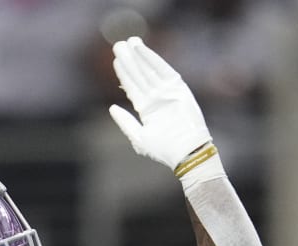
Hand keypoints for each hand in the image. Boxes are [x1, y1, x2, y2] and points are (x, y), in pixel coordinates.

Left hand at [107, 37, 213, 174]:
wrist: (185, 151)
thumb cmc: (163, 150)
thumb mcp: (138, 136)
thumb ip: (125, 122)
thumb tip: (112, 107)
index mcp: (147, 110)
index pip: (133, 88)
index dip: (124, 74)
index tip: (115, 60)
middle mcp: (157, 99)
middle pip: (140, 76)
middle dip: (129, 61)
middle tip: (117, 45)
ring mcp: (168, 92)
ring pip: (150, 70)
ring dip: (139, 56)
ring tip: (129, 42)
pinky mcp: (178, 88)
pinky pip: (163, 70)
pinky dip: (152, 59)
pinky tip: (142, 49)